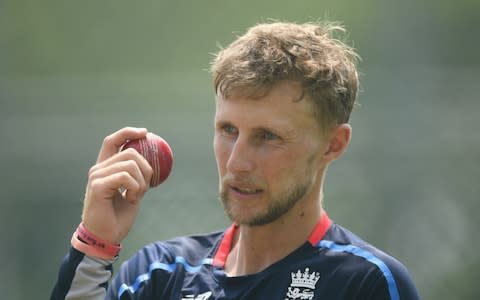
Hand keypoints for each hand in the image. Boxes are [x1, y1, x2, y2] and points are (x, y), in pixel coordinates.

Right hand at [81, 127, 152, 243]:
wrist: (106, 237)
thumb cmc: (119, 216)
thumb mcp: (133, 191)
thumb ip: (137, 176)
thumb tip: (154, 161)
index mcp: (105, 168)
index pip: (113, 141)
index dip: (128, 132)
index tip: (145, 133)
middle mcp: (98, 169)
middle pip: (130, 152)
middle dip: (146, 169)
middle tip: (145, 188)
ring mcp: (96, 176)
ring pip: (130, 164)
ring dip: (142, 182)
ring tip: (136, 197)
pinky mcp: (98, 185)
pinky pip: (126, 178)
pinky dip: (135, 189)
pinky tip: (131, 200)